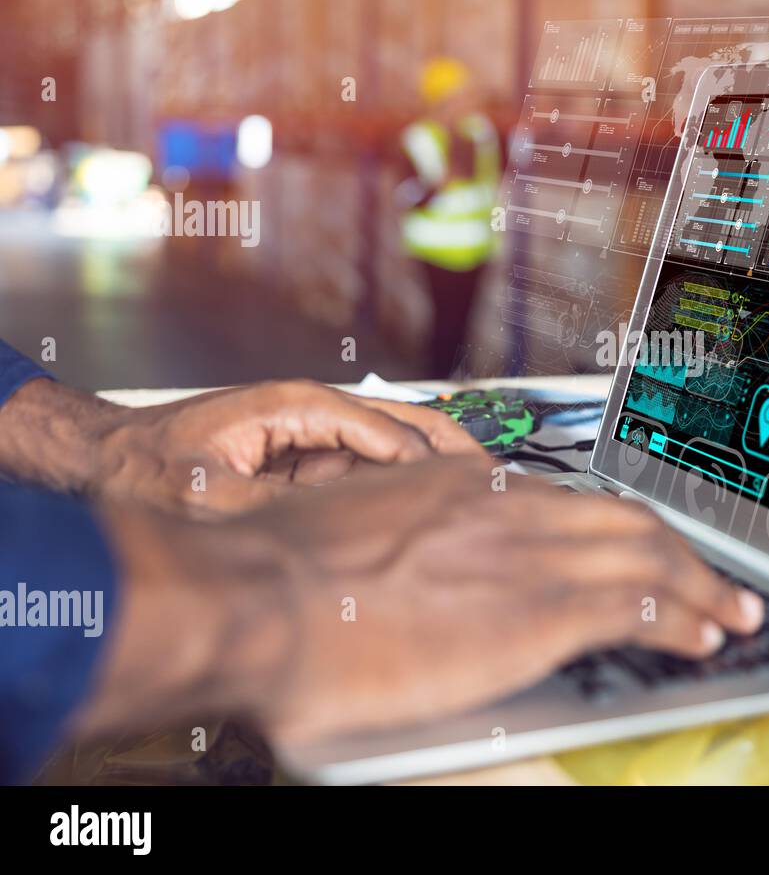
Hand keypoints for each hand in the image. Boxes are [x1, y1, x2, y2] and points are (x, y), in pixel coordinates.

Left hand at [0, 377, 485, 515]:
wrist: (108, 459)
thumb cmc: (145, 465)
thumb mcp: (205, 494)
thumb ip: (274, 505)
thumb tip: (330, 525)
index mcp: (294, 404)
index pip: (378, 428)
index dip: (418, 464)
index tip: (453, 495)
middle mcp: (311, 410)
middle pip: (404, 421)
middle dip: (450, 448)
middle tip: (498, 478)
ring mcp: (312, 431)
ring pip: (392, 442)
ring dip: (433, 465)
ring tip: (481, 493)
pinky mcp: (307, 453)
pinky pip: (367, 465)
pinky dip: (401, 482)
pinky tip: (428, 508)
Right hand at [83, 455, 763, 744]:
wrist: (256, 599)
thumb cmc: (281, 574)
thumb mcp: (353, 529)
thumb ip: (404, 535)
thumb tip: (421, 566)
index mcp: (465, 489)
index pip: (571, 497)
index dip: (619, 524)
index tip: (640, 541)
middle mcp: (508, 510)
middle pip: (625, 520)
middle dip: (680, 552)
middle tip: (715, 578)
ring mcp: (528, 556)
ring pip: (647, 555)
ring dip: (700, 585)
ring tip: (729, 611)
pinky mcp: (536, 613)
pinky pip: (636, 605)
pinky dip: (682, 617)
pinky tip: (702, 634)